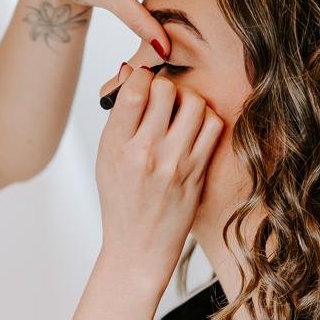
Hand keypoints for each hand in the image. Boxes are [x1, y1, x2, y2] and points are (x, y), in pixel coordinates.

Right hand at [95, 66, 225, 286]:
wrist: (139, 247)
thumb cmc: (120, 200)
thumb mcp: (106, 157)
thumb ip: (119, 116)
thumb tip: (130, 71)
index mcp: (116, 147)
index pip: (134, 91)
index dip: (141, 75)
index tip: (142, 79)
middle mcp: (146, 154)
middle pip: (166, 90)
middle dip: (164, 85)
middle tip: (161, 96)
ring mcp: (175, 164)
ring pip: (194, 104)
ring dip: (188, 100)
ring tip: (179, 112)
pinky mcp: (197, 173)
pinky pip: (213, 127)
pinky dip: (206, 119)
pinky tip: (194, 129)